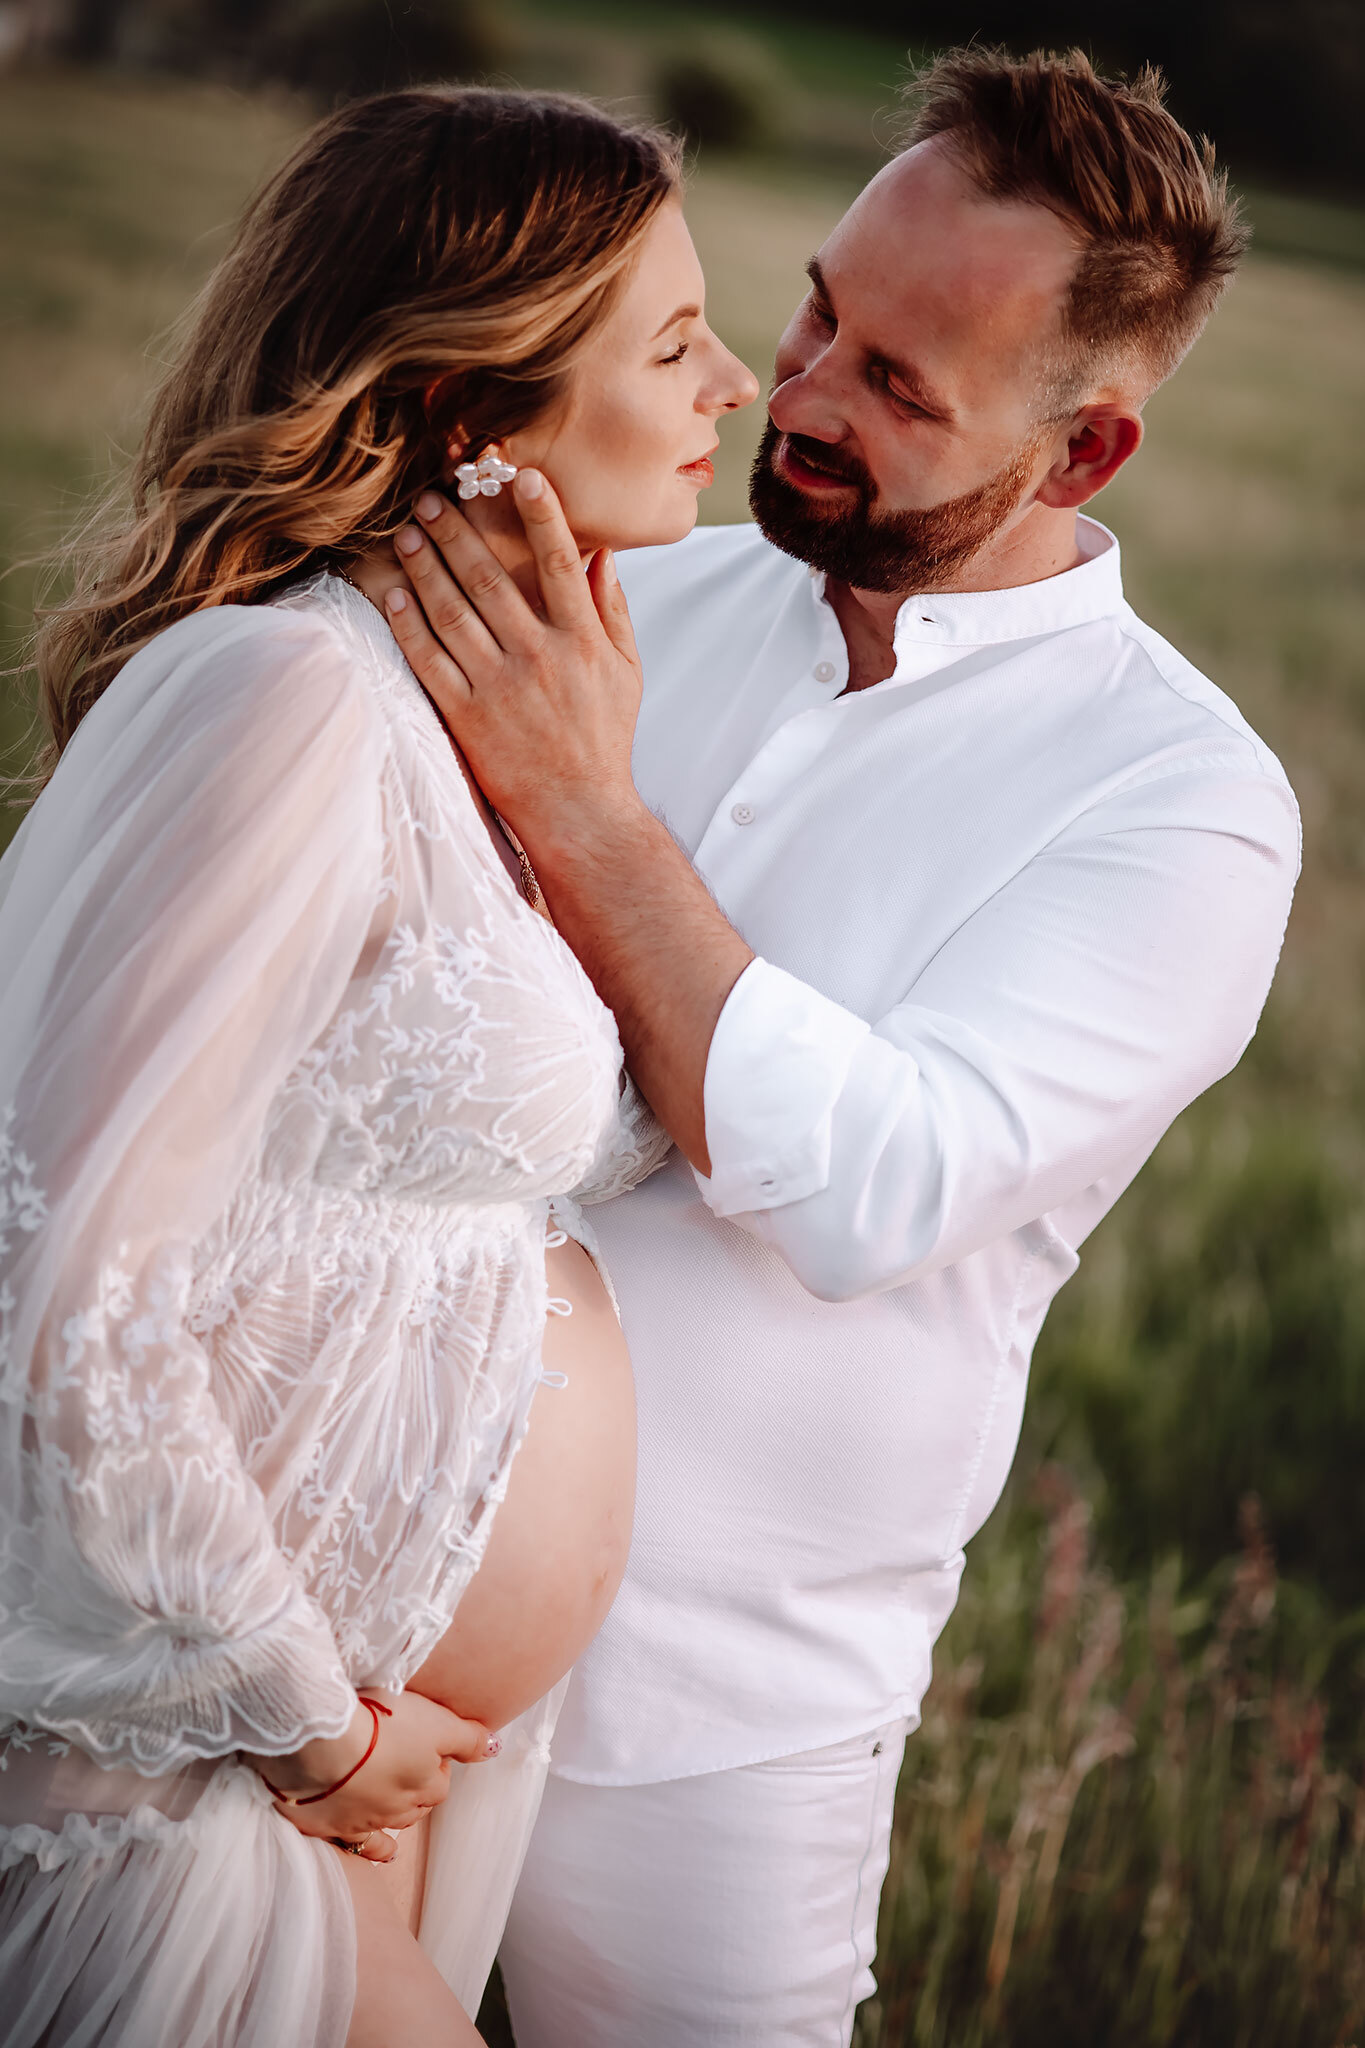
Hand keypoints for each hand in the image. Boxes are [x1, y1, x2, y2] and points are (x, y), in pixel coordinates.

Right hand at [245, 1691, 494, 1863]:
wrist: (324, 1742)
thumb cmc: (384, 1724)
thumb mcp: (437, 1721)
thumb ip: (468, 1738)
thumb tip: (495, 1749)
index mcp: (426, 1787)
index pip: (441, 1782)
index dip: (436, 1761)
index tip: (428, 1743)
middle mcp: (397, 1810)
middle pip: (415, 1804)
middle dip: (415, 1786)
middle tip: (406, 1761)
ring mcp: (361, 1820)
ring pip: (387, 1822)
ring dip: (392, 1811)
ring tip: (395, 1802)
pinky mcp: (325, 1823)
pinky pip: (350, 1842)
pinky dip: (365, 1845)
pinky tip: (374, 1851)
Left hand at [382, 474, 645, 855]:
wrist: (578, 811)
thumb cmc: (603, 738)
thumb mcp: (626, 672)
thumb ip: (611, 609)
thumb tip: (599, 552)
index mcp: (582, 642)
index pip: (560, 565)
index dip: (542, 516)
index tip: (521, 476)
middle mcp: (540, 659)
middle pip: (491, 580)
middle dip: (458, 533)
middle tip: (431, 498)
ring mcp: (499, 687)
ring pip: (453, 614)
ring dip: (426, 568)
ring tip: (407, 534)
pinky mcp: (467, 716)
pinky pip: (430, 661)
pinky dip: (409, 625)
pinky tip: (394, 594)